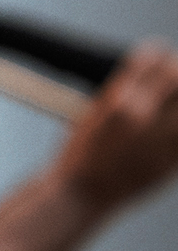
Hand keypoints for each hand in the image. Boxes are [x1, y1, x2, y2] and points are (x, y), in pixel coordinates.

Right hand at [55, 40, 177, 212]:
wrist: (84, 193)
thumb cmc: (81, 152)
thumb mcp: (92, 114)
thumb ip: (123, 91)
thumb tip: (152, 70)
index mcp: (119, 103)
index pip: (151, 62)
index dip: (156, 56)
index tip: (158, 58)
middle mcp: (144, 118)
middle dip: (176, 72)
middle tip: (172, 76)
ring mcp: (163, 140)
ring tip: (174, 102)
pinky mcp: (174, 160)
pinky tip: (173, 125)